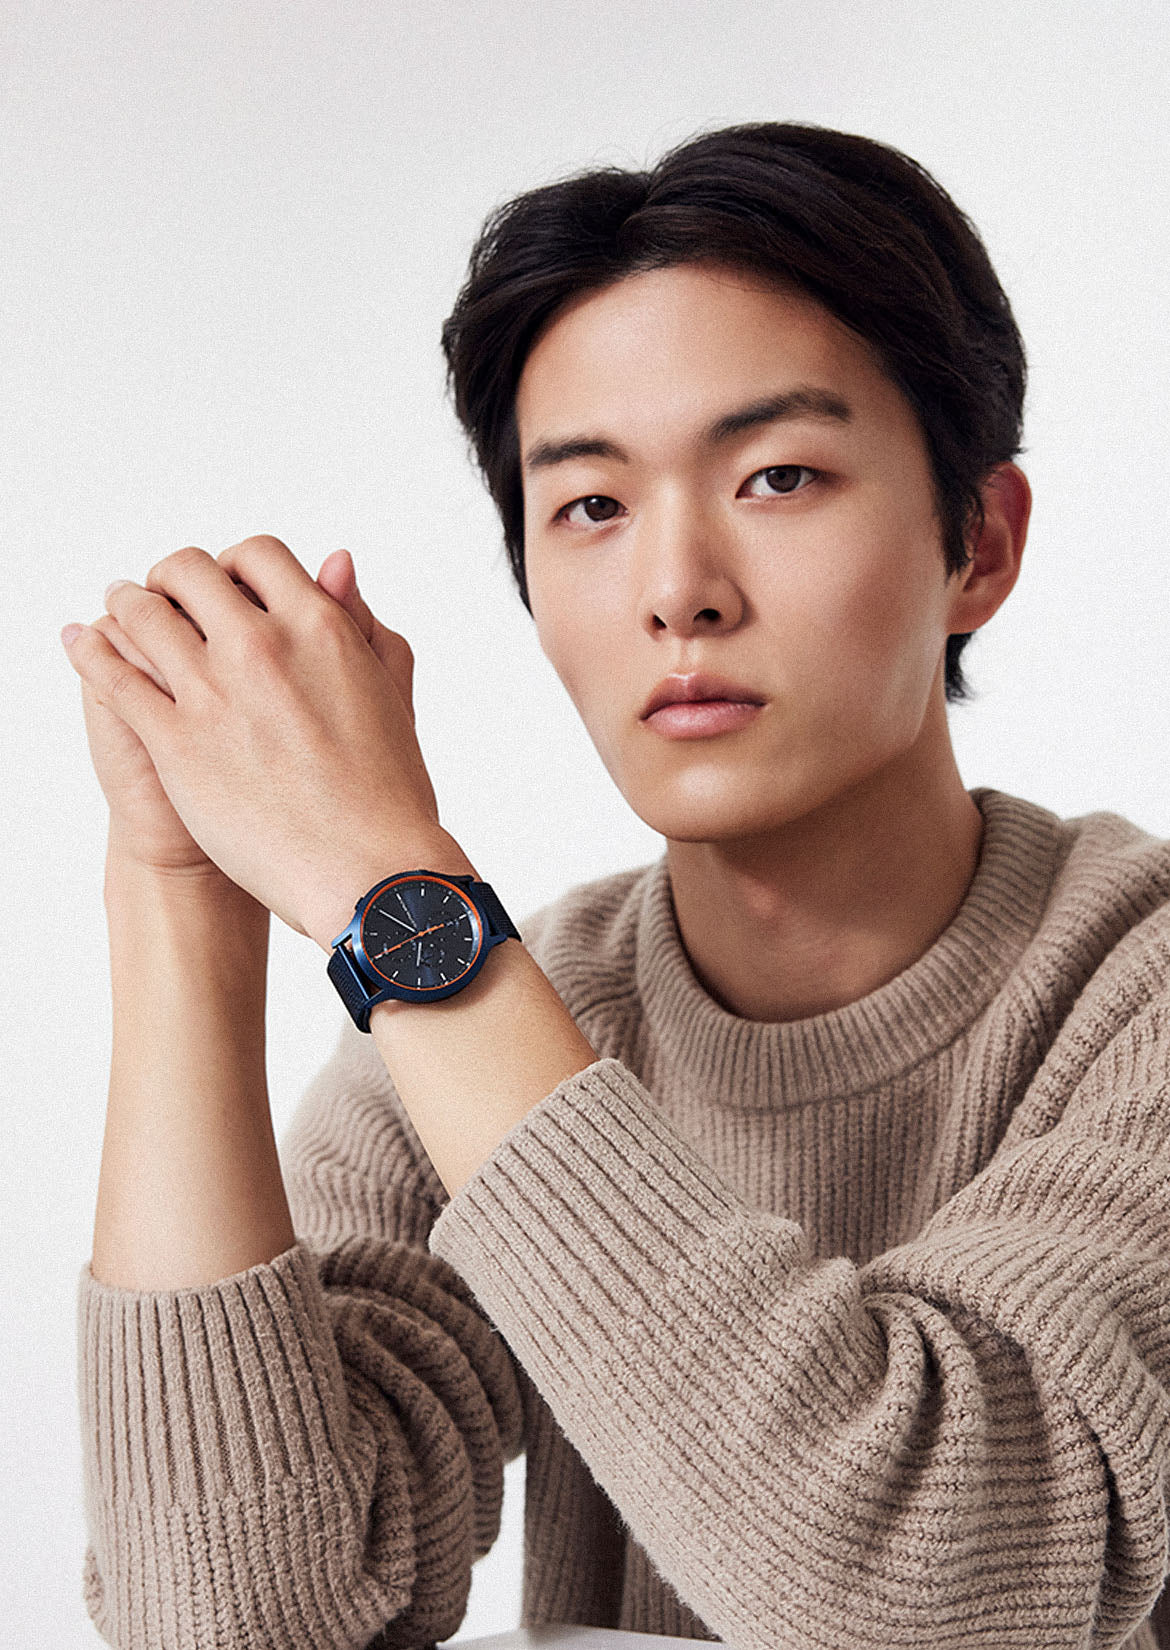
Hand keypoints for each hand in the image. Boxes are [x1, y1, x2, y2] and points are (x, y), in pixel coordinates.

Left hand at [61, 536, 456, 944]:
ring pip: (144, 616)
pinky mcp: (177, 743)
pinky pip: (116, 679)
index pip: (258, 555)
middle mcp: (263, 647)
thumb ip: (360, 619)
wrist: (368, 870)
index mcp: (319, 627)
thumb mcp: (389, 687)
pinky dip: (92, 653)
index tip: (227, 585)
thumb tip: (336, 561)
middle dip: (174, 577)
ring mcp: (215, 693)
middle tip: (164, 592)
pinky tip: (84, 645)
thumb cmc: (390, 790)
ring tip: (121, 608)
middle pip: (191, 572)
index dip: (236, 565)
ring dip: (127, 603)